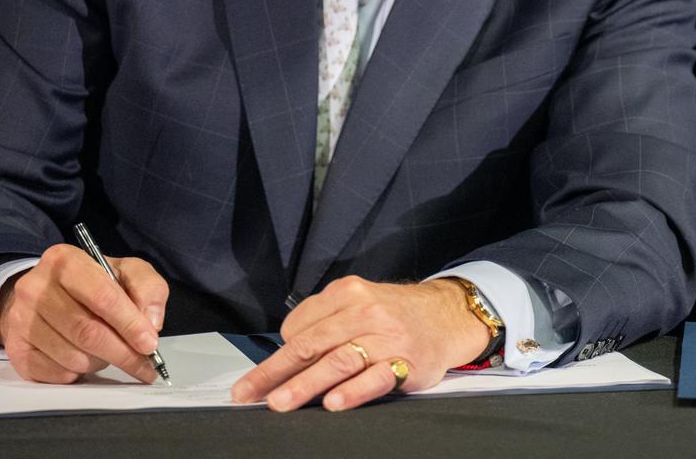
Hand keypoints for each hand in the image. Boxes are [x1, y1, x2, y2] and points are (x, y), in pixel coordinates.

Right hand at [0, 243, 167, 384]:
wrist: (45, 295)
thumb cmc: (92, 284)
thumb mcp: (125, 272)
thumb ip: (147, 288)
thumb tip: (151, 323)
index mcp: (65, 261)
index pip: (102, 296)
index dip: (129, 323)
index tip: (150, 344)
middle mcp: (35, 288)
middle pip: (87, 331)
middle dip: (123, 353)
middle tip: (144, 367)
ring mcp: (21, 320)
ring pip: (73, 356)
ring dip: (100, 362)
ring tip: (109, 353)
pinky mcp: (16, 350)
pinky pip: (57, 373)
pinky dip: (79, 373)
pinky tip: (84, 359)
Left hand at [231, 275, 491, 410]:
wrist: (445, 315)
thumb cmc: (393, 314)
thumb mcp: (359, 302)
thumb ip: (326, 322)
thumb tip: (286, 357)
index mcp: (346, 293)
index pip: (300, 325)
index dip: (275, 354)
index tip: (255, 381)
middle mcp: (364, 311)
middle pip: (311, 344)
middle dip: (275, 372)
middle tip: (250, 394)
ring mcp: (386, 337)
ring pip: (338, 361)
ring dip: (306, 384)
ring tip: (281, 403)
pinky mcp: (407, 361)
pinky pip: (376, 377)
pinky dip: (354, 391)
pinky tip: (334, 404)